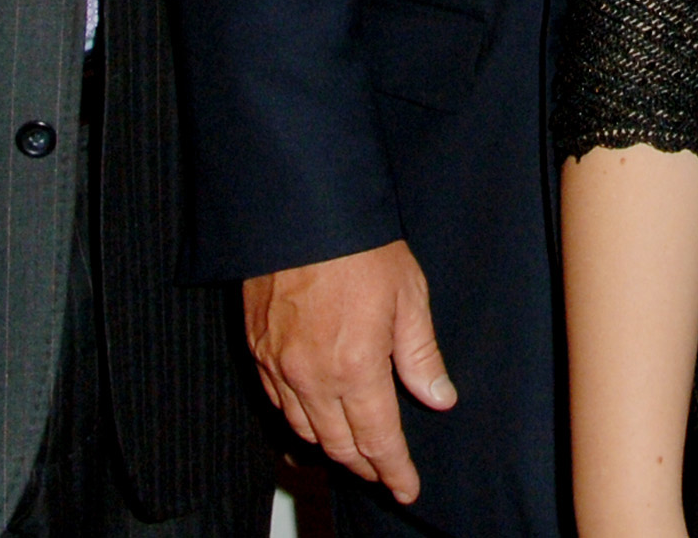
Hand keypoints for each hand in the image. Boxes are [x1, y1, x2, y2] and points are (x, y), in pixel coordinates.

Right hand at [246, 240, 457, 503]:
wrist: (300, 210)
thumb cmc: (359, 246)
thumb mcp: (409, 296)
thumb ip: (421, 355)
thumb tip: (440, 397)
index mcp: (355, 367)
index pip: (378, 439)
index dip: (394, 469)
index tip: (406, 487)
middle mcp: (312, 377)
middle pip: (338, 444)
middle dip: (364, 465)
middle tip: (383, 473)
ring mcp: (279, 366)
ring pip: (304, 430)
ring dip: (330, 447)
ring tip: (353, 450)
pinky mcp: (257, 350)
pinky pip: (277, 403)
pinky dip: (298, 420)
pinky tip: (313, 417)